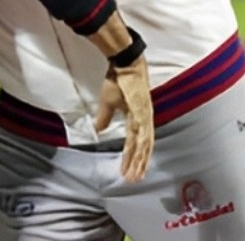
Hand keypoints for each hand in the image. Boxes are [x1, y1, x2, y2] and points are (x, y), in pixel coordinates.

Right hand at [95, 56, 153, 182]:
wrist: (122, 64)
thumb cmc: (116, 80)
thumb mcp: (107, 103)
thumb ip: (104, 118)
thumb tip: (99, 130)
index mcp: (136, 117)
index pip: (134, 141)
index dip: (130, 156)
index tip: (125, 170)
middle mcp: (144, 119)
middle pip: (142, 147)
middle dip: (136, 164)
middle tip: (132, 180)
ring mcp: (145, 116)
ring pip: (145, 144)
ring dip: (140, 161)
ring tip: (135, 175)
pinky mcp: (144, 112)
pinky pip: (144, 134)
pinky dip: (143, 148)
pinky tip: (140, 159)